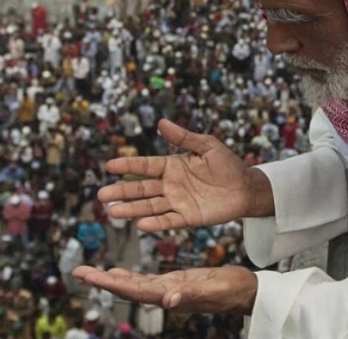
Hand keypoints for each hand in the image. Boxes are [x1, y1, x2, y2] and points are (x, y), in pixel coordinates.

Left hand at [73, 265, 256, 315]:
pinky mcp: (176, 282)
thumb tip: (167, 301)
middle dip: (102, 280)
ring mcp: (169, 289)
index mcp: (170, 295)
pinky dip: (129, 276)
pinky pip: (145, 281)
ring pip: (133, 285)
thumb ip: (191, 295)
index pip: (134, 290)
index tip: (89, 275)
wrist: (247, 292)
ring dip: (111, 278)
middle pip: (127, 288)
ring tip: (90, 271)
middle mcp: (165, 294)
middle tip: (78, 271)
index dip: (110, 283)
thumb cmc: (234, 290)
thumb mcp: (213, 289)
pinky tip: (119, 273)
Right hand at [99, 120, 271, 231]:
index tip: (110, 166)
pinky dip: (156, 223)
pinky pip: (169, 221)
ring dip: (131, 210)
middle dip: (122, 192)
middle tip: (102, 196)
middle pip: (141, 189)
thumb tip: (161, 122)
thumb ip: (184, 137)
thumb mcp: (207, 146)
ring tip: (112, 212)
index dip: (128, 166)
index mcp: (172, 166)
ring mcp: (177, 202)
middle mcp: (170, 185)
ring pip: (150, 206)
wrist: (246, 188)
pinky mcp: (188, 217)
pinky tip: (141, 224)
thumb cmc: (228, 165)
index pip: (145, 166)